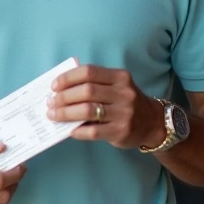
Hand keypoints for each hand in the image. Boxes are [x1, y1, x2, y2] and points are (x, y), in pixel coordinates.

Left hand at [48, 65, 166, 148]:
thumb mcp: (115, 86)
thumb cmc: (125, 102)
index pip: (89, 72)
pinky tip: (69, 130)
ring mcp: (124, 113)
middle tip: (51, 103)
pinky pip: (93, 131)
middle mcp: (124, 93)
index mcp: (120, 77)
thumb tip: (60, 88)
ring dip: (66, 113)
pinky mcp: (121, 131)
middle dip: (64, 97)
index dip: (68, 78)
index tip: (54, 86)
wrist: (152, 123)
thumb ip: (94, 83)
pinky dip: (77, 131)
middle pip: (87, 91)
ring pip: (88, 111)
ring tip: (54, 115)